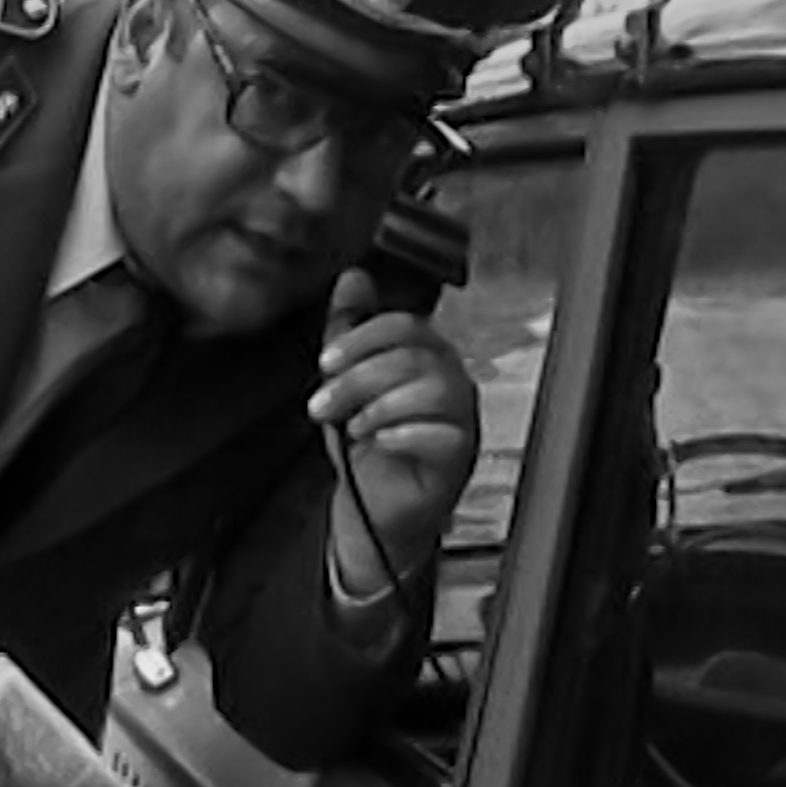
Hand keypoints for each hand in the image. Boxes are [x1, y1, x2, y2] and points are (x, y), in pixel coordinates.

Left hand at [307, 268, 479, 589]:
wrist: (373, 510)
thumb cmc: (367, 445)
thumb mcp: (347, 381)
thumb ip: (350, 330)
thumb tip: (353, 277)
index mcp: (428, 357)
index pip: (407, 326)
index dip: (362, 338)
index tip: (325, 362)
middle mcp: (452, 382)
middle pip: (414, 356)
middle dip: (358, 378)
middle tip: (323, 404)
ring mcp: (462, 419)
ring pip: (432, 390)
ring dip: (378, 406)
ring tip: (352, 428)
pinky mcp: (461, 458)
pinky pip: (443, 434)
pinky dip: (401, 435)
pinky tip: (377, 444)